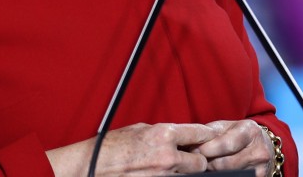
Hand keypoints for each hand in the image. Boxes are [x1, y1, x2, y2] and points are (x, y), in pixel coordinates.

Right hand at [48, 122, 214, 175]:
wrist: (92, 167)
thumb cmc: (111, 147)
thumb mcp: (139, 130)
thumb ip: (162, 132)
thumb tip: (178, 135)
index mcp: (163, 134)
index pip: (199, 133)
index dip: (207, 135)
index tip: (210, 136)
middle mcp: (166, 156)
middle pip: (201, 162)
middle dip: (198, 161)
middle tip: (192, 158)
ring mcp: (162, 175)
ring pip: (189, 176)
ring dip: (184, 172)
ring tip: (171, 166)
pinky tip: (161, 173)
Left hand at [194, 120, 274, 175]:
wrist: (264, 146)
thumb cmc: (240, 134)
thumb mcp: (228, 126)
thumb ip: (211, 132)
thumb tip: (190, 142)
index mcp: (251, 131)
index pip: (226, 144)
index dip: (208, 149)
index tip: (194, 150)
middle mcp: (259, 151)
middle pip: (225, 164)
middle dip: (208, 161)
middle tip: (198, 159)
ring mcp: (260, 168)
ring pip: (228, 174)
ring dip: (213, 170)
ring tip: (207, 164)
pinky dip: (223, 175)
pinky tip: (216, 171)